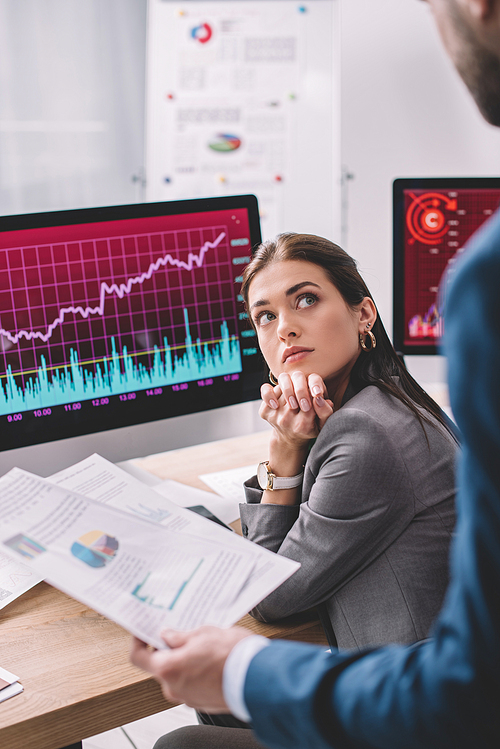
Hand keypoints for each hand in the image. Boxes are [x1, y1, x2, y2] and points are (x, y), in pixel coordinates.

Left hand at [130, 626, 253, 711]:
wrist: (258, 678)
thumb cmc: (232, 654)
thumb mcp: (203, 633)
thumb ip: (180, 636)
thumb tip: (167, 636)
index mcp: (168, 668)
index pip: (139, 657)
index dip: (138, 641)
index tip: (142, 630)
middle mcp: (173, 688)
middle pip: (160, 666)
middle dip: (168, 649)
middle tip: (180, 632)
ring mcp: (187, 698)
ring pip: (177, 675)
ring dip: (183, 660)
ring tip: (202, 644)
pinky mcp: (201, 702)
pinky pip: (191, 684)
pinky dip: (195, 672)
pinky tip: (210, 659)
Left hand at [260, 372, 333, 446]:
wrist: (289, 438)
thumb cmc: (309, 428)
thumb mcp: (322, 424)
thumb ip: (326, 411)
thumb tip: (319, 398)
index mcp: (303, 425)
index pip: (310, 398)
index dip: (314, 392)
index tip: (316, 393)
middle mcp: (286, 421)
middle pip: (295, 391)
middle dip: (302, 388)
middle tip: (305, 392)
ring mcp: (274, 416)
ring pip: (282, 388)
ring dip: (290, 388)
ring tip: (294, 395)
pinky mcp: (264, 412)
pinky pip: (268, 390)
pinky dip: (276, 389)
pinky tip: (282, 396)